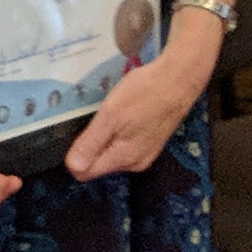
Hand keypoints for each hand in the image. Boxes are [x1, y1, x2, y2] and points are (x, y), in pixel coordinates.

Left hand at [66, 14, 220, 181]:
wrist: (179, 79)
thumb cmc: (144, 94)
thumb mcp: (111, 115)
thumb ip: (91, 143)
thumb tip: (72, 167)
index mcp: (124, 159)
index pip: (85, 172)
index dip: (75, 154)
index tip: (76, 131)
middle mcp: (135, 163)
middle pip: (98, 163)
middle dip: (90, 143)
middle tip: (94, 116)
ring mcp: (145, 153)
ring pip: (111, 152)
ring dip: (104, 135)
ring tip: (109, 111)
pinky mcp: (151, 142)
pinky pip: (124, 143)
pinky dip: (118, 130)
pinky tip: (122, 112)